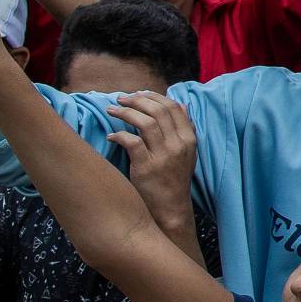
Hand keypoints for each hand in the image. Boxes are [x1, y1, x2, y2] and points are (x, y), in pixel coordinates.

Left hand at [110, 92, 199, 228]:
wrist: (170, 207)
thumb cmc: (174, 178)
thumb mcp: (187, 152)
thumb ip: (185, 128)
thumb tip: (182, 104)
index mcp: (188, 139)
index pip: (173, 107)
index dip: (154, 96)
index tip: (138, 94)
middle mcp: (178, 145)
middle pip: (158, 111)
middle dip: (137, 100)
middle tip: (120, 99)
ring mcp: (163, 156)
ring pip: (145, 122)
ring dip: (125, 112)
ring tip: (112, 110)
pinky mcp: (146, 167)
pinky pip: (131, 142)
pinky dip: (119, 135)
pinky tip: (112, 135)